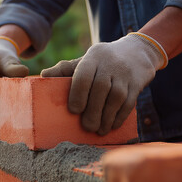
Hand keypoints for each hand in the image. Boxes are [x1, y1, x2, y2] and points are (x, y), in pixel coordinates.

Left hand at [41, 33, 164, 134]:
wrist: (137, 51)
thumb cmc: (102, 61)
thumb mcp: (85, 60)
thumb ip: (64, 69)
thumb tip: (43, 76)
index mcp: (92, 57)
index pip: (83, 75)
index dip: (78, 94)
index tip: (74, 111)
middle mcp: (109, 63)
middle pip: (100, 88)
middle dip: (93, 111)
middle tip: (87, 127)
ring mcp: (125, 73)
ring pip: (116, 97)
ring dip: (106, 117)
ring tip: (98, 130)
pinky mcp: (138, 82)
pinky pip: (129, 102)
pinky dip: (120, 116)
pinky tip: (112, 126)